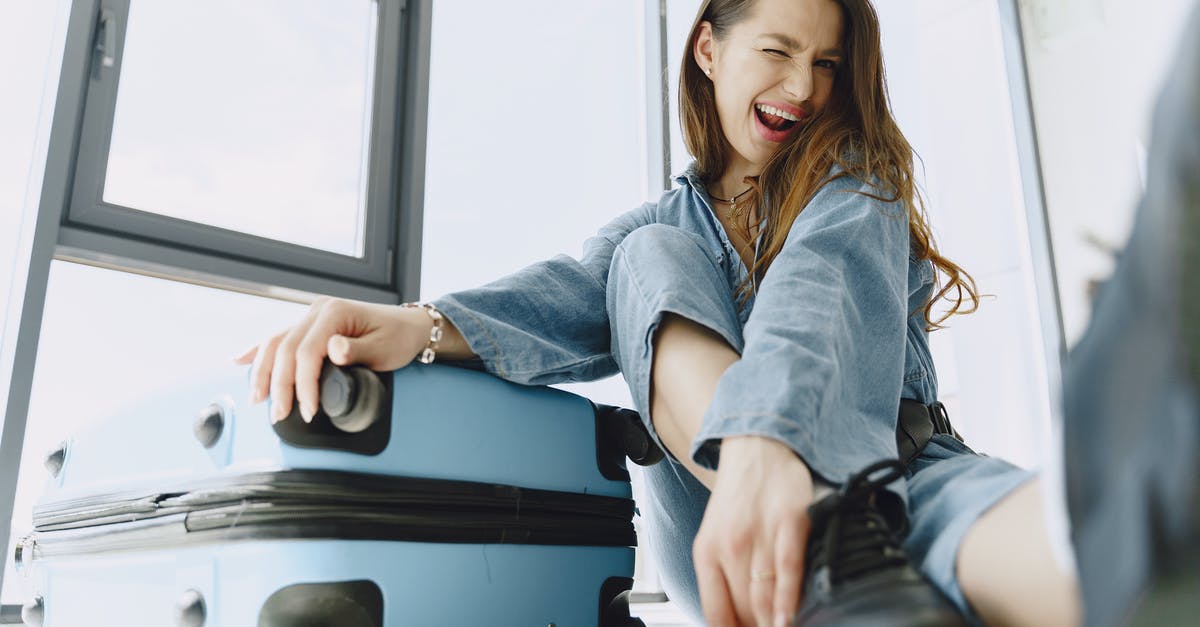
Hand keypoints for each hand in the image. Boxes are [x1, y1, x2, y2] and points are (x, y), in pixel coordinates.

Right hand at [232, 297, 430, 422]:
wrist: (410, 325)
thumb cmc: (399, 337)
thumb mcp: (385, 347)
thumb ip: (357, 351)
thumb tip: (332, 351)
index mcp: (334, 312)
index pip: (306, 352)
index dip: (303, 384)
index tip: (308, 409)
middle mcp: (318, 310)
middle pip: (284, 348)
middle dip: (279, 385)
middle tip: (279, 414)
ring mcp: (312, 316)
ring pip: (275, 342)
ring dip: (262, 372)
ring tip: (257, 399)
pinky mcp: (311, 325)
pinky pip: (279, 337)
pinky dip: (258, 351)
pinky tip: (240, 361)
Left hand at [693, 436, 814, 626]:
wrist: (756, 448)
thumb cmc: (738, 499)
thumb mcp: (715, 537)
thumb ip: (723, 577)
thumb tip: (736, 621)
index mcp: (706, 552)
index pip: (717, 613)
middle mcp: (729, 545)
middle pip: (744, 610)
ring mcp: (760, 534)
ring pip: (765, 596)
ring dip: (772, 623)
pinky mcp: (790, 521)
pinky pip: (789, 569)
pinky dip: (788, 598)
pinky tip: (788, 616)